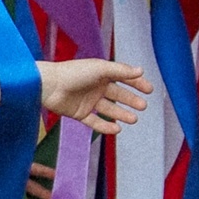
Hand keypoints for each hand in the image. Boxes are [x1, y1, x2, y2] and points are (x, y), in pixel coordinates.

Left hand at [37, 59, 151, 134]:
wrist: (48, 85)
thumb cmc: (73, 72)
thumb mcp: (100, 69)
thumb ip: (121, 71)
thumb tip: (141, 71)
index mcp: (100, 73)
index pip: (123, 78)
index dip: (136, 84)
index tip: (150, 90)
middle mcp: (95, 86)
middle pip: (118, 95)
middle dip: (131, 100)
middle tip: (143, 107)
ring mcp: (87, 100)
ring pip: (108, 109)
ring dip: (121, 114)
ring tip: (134, 119)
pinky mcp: (79, 113)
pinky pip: (95, 122)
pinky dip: (105, 126)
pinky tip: (117, 129)